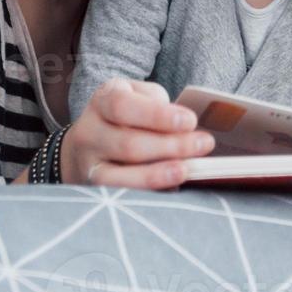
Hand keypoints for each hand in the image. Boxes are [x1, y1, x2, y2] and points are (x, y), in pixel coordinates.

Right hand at [61, 78, 214, 189]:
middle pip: (129, 144)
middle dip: (171, 146)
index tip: (190, 121)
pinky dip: (148, 192)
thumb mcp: (141, 96)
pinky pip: (120, 194)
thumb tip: (186, 129)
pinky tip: (171, 187)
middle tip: (204, 144)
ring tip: (189, 169)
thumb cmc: (129, 114)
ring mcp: (87, 164)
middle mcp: (88, 132)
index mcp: (103, 99)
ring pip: (121, 176)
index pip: (123, 106)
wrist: (91, 140)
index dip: (158, 116)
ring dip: (160, 174)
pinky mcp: (93, 189)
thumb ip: (159, 105)